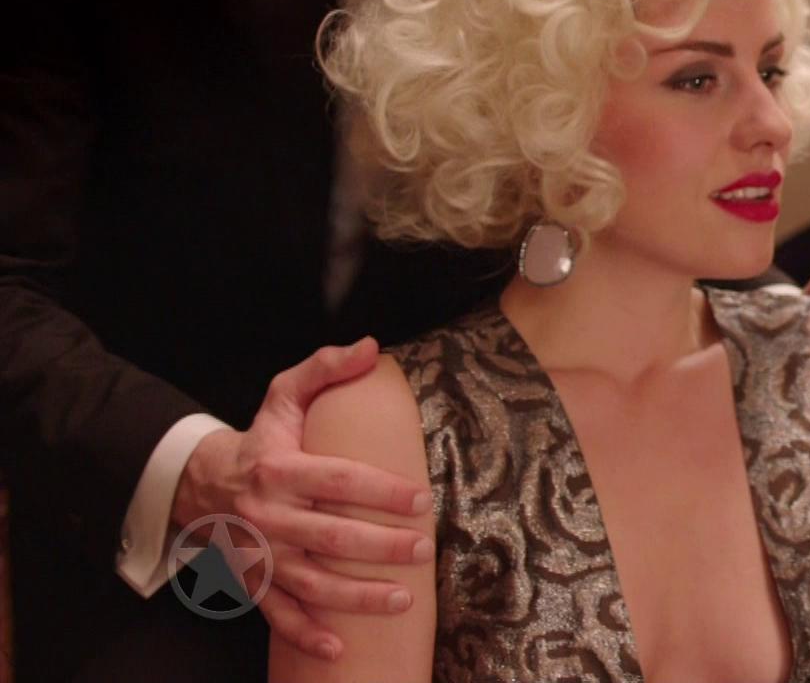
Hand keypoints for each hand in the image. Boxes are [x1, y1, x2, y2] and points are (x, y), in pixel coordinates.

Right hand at [172, 337, 430, 661]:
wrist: (201, 482)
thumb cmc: (262, 437)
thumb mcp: (285, 394)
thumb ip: (325, 369)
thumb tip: (370, 346)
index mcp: (280, 468)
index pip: (338, 480)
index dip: (380, 491)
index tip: (419, 499)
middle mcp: (269, 516)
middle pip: (331, 537)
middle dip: (380, 547)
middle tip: (423, 549)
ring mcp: (261, 554)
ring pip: (312, 583)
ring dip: (358, 597)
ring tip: (404, 598)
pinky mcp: (254, 583)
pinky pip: (280, 616)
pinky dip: (307, 636)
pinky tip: (340, 649)